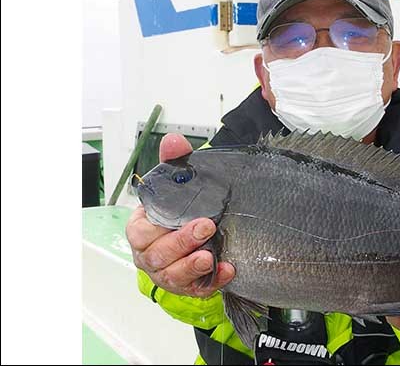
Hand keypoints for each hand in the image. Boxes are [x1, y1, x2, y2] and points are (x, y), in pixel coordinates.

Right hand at [125, 133, 234, 297]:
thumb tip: (173, 141)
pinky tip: (227, 271)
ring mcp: (168, 273)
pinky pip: (197, 289)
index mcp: (141, 230)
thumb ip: (174, 162)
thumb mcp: (176, 185)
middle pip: (158, 255)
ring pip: (173, 277)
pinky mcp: (188, 286)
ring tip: (210, 258)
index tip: (191, 217)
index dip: (160, 229)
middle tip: (206, 229)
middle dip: (182, 243)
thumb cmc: (179, 211)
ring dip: (192, 267)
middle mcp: (151, 255)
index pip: (141, 233)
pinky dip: (212, 282)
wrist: (198, 235)